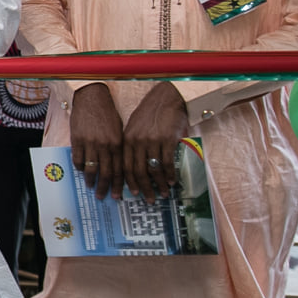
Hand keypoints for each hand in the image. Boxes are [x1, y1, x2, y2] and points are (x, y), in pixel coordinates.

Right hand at [68, 83, 125, 199]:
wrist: (92, 98)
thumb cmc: (107, 113)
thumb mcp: (118, 130)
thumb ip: (118, 148)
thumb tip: (118, 166)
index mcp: (118, 144)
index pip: (119, 170)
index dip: (118, 185)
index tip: (117, 195)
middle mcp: (105, 145)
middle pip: (105, 173)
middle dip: (105, 188)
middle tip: (103, 197)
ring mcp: (90, 143)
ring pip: (91, 169)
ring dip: (91, 181)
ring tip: (91, 187)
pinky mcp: (77, 139)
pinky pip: (78, 159)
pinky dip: (79, 167)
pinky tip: (81, 171)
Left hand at [123, 81, 189, 200]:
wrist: (166, 97)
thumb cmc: (151, 114)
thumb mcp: (135, 128)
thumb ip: (134, 146)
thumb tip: (138, 167)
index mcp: (126, 140)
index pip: (125, 166)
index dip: (129, 182)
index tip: (133, 194)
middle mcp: (137, 142)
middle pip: (138, 171)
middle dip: (144, 188)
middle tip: (150, 199)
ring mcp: (151, 141)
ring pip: (153, 169)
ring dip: (159, 184)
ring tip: (164, 193)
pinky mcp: (166, 139)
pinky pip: (167, 162)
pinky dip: (170, 174)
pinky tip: (172, 181)